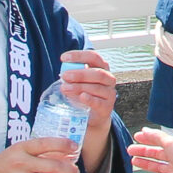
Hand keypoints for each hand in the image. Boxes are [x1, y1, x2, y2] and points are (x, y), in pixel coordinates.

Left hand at [58, 49, 119, 172]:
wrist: (92, 117)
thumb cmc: (84, 94)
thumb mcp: (78, 83)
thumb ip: (72, 77)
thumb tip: (62, 74)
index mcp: (102, 68)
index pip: (94, 57)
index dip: (79, 56)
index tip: (63, 58)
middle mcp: (109, 79)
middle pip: (98, 73)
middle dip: (80, 74)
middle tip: (64, 75)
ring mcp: (109, 94)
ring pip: (97, 87)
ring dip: (80, 86)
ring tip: (65, 88)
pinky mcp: (107, 108)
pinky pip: (99, 102)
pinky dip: (90, 99)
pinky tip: (81, 97)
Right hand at [130, 127, 172, 172]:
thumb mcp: (171, 143)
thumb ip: (157, 137)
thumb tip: (146, 130)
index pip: (159, 141)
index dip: (147, 138)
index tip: (136, 137)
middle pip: (156, 153)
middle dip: (143, 151)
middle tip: (130, 149)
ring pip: (156, 166)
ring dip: (145, 163)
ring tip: (133, 160)